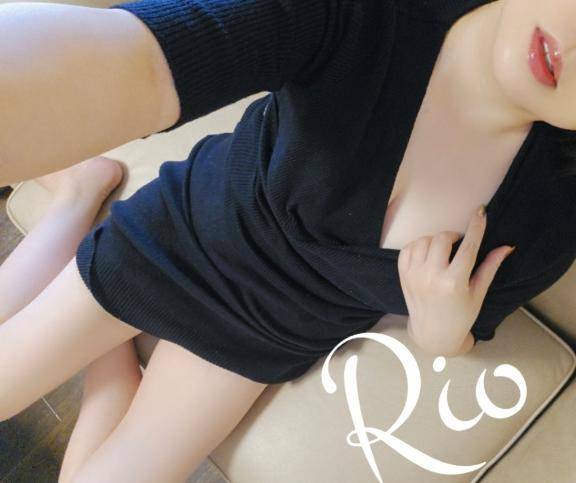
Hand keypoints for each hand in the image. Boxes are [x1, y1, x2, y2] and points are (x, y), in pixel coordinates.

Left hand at [398, 204, 515, 354]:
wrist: (433, 333)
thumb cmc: (461, 315)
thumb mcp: (478, 293)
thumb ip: (490, 267)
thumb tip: (507, 246)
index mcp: (454, 283)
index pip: (468, 246)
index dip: (476, 226)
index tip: (480, 211)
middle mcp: (431, 277)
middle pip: (442, 239)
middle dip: (453, 236)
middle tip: (459, 244)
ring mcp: (414, 276)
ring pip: (423, 241)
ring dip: (435, 240)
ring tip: (443, 251)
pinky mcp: (403, 276)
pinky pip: (408, 248)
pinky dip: (418, 245)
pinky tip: (428, 254)